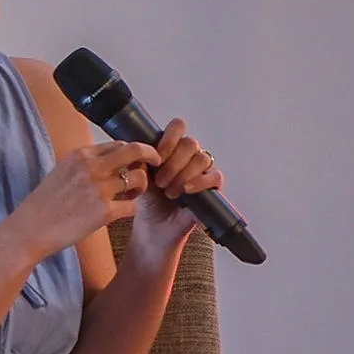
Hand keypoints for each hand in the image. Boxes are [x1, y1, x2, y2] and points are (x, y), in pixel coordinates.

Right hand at [11, 139, 155, 259]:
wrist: (28, 231)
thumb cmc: (44, 205)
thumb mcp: (61, 172)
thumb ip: (85, 164)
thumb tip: (111, 158)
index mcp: (80, 156)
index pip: (119, 144)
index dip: (133, 151)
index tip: (138, 159)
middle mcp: (91, 168)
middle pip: (136, 151)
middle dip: (151, 156)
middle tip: (156, 164)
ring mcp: (98, 189)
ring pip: (140, 178)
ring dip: (142, 186)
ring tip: (131, 195)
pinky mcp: (104, 211)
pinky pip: (133, 206)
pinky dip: (131, 209)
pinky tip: (122, 212)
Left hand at [121, 121, 216, 267]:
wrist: (154, 227)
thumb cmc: (147, 201)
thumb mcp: (138, 179)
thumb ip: (139, 162)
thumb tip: (141, 151)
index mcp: (171, 148)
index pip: (178, 127)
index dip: (169, 138)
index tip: (157, 156)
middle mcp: (189, 156)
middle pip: (190, 143)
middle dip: (173, 162)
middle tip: (160, 181)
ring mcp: (203, 170)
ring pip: (202, 158)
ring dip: (183, 174)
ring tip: (170, 191)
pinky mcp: (213, 186)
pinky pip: (215, 176)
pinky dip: (200, 182)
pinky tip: (187, 190)